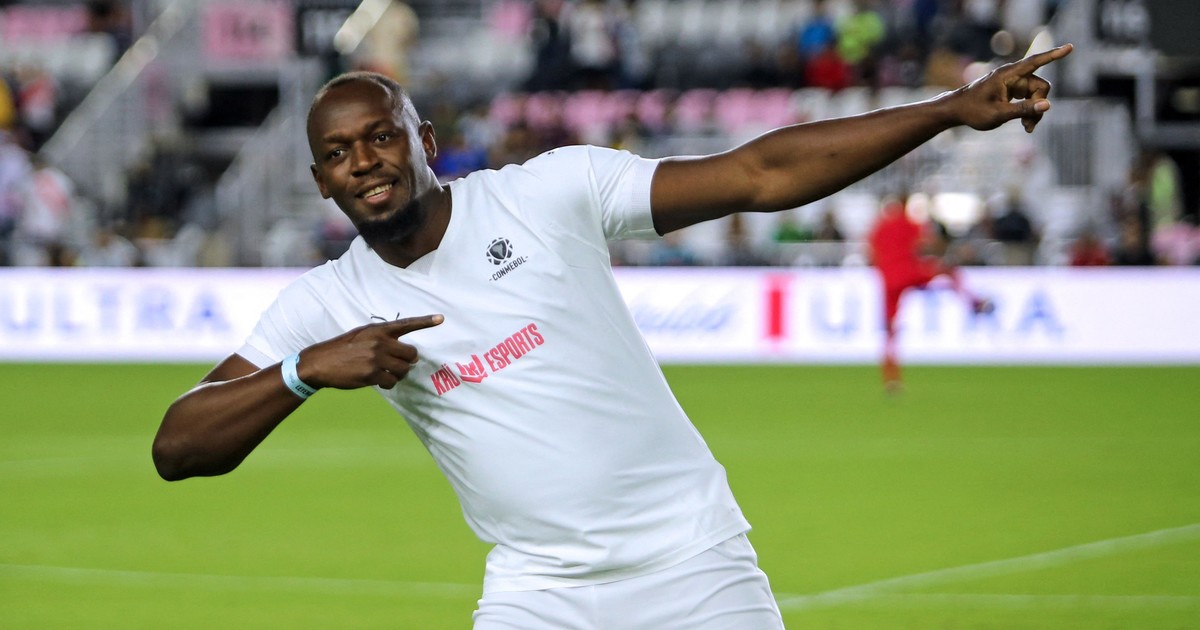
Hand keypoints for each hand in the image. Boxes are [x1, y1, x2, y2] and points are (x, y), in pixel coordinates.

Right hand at [297, 314, 444, 389]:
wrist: (320, 362)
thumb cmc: (342, 348)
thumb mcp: (361, 335)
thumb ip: (381, 338)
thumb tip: (403, 351)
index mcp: (378, 330)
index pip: (406, 324)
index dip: (426, 321)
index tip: (441, 319)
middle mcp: (380, 342)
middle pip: (411, 354)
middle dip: (408, 361)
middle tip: (398, 364)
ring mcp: (376, 358)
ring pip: (404, 370)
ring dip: (399, 374)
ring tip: (386, 373)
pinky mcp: (372, 374)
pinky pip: (392, 382)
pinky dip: (389, 384)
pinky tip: (379, 381)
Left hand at [950, 44, 1072, 132]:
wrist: (956, 111)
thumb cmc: (973, 111)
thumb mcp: (999, 114)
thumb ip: (1023, 110)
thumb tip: (1047, 105)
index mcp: (1008, 75)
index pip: (1035, 62)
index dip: (1054, 55)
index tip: (1070, 47)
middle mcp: (1013, 76)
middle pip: (1040, 86)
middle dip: (1040, 105)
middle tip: (1030, 126)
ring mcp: (1013, 83)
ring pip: (1037, 95)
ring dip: (1035, 111)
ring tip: (1027, 129)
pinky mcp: (1012, 91)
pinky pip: (1029, 99)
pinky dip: (1029, 111)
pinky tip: (1025, 126)